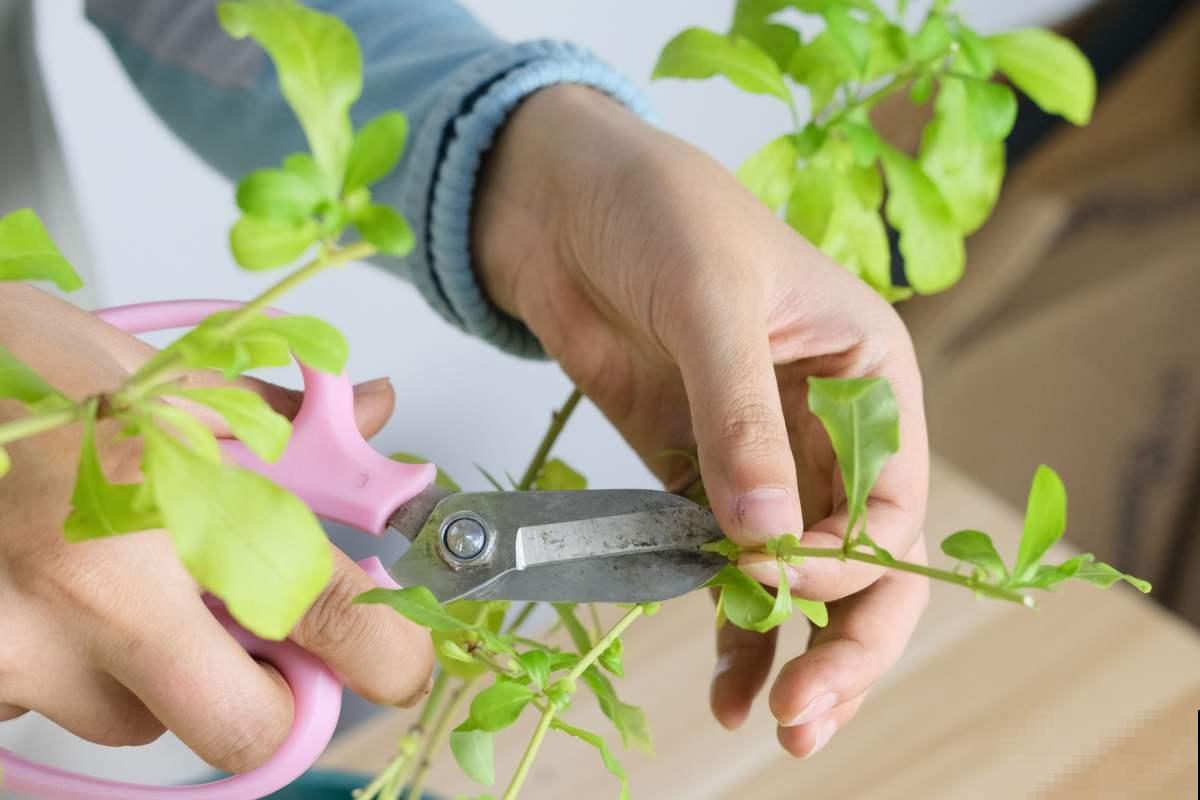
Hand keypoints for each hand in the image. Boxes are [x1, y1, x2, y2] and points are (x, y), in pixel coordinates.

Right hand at [0, 286, 432, 771]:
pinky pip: (59, 710)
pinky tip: (63, 596)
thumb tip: (370, 412)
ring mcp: (17, 654)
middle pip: (244, 728)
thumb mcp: (167, 378)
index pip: (325, 617)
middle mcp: (88, 601)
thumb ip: (281, 416)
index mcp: (167, 508)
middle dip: (275, 695)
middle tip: (268, 635)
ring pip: (144, 724)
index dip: (387, 654)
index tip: (396, 660)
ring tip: (132, 583)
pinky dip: (82, 670)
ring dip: (167, 675)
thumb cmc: (23, 375)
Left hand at [474, 87, 929, 756]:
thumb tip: (765, 542)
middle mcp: (825, 426)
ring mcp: (757, 457)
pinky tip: (726, 682)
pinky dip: (727, 620)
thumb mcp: (710, 299)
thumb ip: (740, 421)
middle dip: (844, 638)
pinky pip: (721, 561)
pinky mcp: (691, 472)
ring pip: (796, 574)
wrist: (564, 200)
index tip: (776, 581)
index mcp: (866, 374)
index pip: (891, 497)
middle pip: (860, 556)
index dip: (847, 559)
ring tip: (775, 722)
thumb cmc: (659, 211)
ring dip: (790, 647)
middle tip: (805, 717)